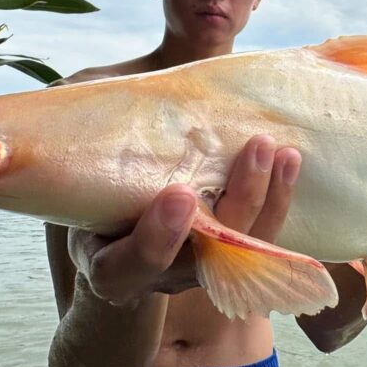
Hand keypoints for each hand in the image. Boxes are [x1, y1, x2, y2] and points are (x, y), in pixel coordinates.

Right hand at [68, 135, 300, 305]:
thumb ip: (85, 132)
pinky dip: (278, 201)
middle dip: (239, 203)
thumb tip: (85, 90)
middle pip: (205, 258)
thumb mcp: (77, 164)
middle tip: (257, 147)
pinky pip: (261, 240)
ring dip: (268, 199)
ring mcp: (199, 271)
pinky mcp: (228, 257)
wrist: (117, 218)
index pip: (127, 268)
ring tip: (282, 150)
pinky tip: (290, 160)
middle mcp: (159, 276)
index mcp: (108, 263)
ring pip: (243, 251)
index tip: (180, 195)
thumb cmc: (94, 185)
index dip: (155, 240)